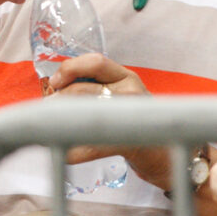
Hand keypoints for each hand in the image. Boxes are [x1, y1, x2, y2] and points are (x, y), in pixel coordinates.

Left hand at [45, 55, 174, 186]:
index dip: (70, 68)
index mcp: (125, 76)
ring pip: (86, 114)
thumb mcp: (121, 94)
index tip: (55, 82)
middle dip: (59, 100)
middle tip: (48, 111)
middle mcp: (131, 91)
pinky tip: (67, 154)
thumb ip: (96, 85)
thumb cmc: (137, 122)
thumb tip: (56, 87)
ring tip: (53, 129)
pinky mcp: (131, 141)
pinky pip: (94, 145)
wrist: (168, 154)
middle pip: (84, 89)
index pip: (95, 61)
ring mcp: (132, 115)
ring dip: (63, 123)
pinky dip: (75, 151)